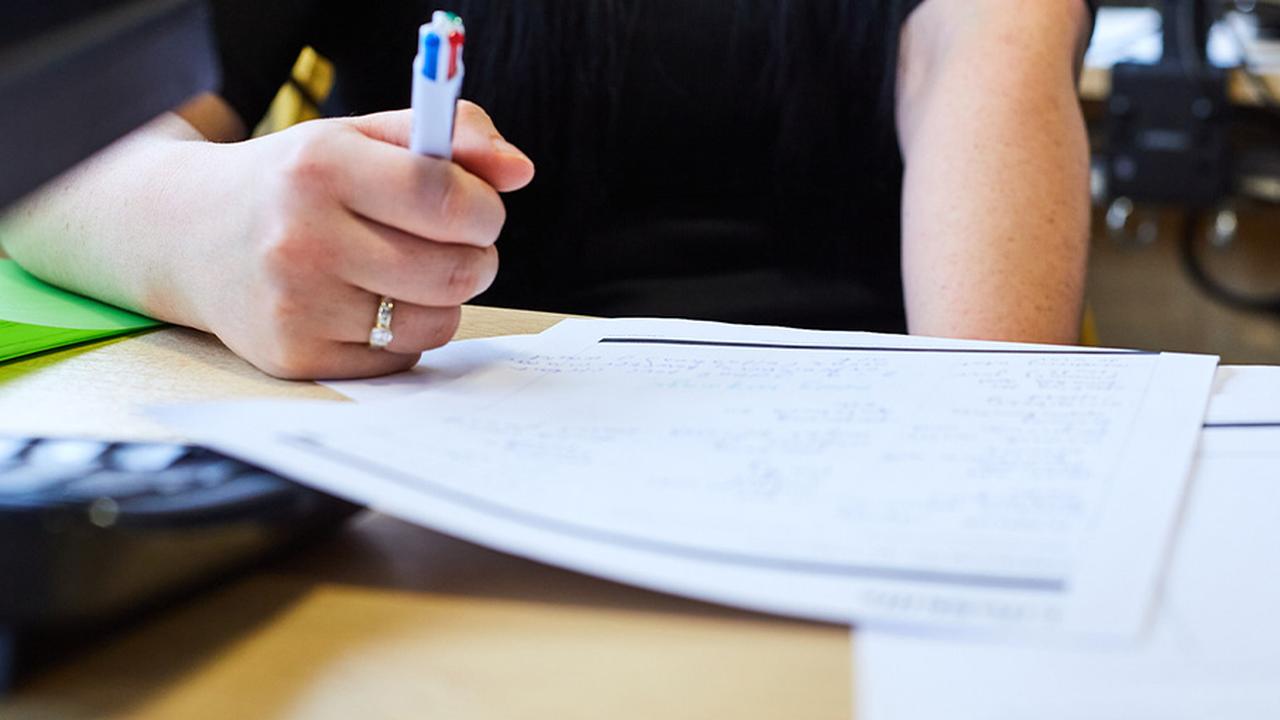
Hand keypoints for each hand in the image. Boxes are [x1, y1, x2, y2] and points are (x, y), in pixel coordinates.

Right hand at [187, 102, 534, 378]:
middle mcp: (302, 238)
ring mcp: (297, 305)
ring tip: (408, 271)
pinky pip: (403, 358)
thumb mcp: (361, 135)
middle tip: (454, 243)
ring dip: (443, 298)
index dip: (485, 208)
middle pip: (456, 270)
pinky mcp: (298, 357)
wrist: (187, 234)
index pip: (444, 197)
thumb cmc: (296, 181)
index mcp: (320, 167)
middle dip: (477, 256)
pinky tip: (369, 303)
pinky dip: (406, 334)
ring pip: (438, 320)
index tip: (481, 208)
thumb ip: (451, 134)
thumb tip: (519, 171)